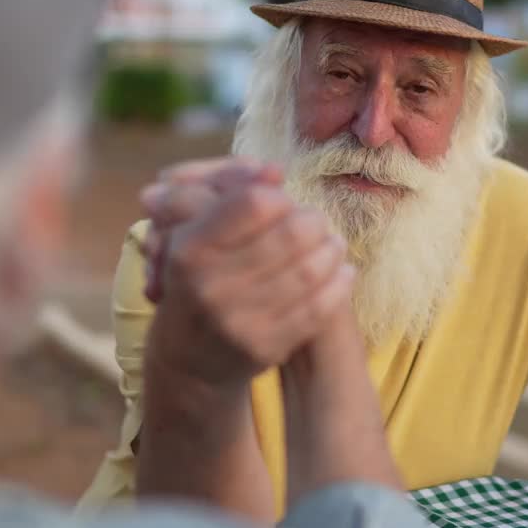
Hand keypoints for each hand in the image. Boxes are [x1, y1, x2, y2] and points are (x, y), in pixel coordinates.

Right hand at [142, 164, 354, 388]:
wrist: (187, 356)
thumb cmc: (196, 275)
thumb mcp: (192, 227)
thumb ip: (228, 188)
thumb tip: (275, 172)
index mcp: (190, 249)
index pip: (254, 203)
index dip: (278, 197)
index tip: (282, 202)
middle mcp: (210, 286)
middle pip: (290, 235)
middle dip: (312, 221)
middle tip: (315, 222)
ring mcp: (239, 321)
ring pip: (310, 271)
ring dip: (331, 250)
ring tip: (332, 243)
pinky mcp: (265, 348)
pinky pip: (318, 308)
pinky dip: (338, 283)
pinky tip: (341, 271)